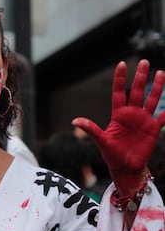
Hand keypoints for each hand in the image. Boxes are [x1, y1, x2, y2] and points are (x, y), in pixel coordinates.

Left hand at [72, 59, 164, 195]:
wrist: (125, 168)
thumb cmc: (111, 155)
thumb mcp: (101, 141)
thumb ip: (91, 129)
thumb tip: (74, 120)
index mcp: (118, 115)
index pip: (119, 93)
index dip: (120, 79)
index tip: (121, 64)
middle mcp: (131, 114)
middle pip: (137, 92)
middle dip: (141, 77)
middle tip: (145, 62)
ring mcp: (143, 120)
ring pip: (151, 100)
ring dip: (157, 87)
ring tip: (160, 72)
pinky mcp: (153, 130)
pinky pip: (163, 117)